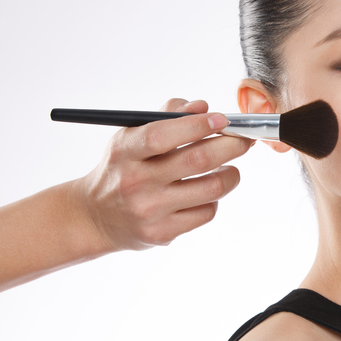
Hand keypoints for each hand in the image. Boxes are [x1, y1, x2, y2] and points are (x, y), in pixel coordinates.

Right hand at [72, 98, 252, 251]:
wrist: (95, 217)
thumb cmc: (122, 168)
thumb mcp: (131, 137)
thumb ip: (166, 117)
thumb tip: (202, 107)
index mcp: (125, 152)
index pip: (162, 135)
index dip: (197, 125)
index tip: (222, 119)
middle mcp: (136, 182)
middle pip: (198, 160)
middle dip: (231, 146)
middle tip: (244, 139)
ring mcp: (150, 211)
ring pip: (212, 188)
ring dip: (231, 174)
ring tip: (230, 167)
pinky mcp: (163, 233)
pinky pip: (207, 212)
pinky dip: (215, 198)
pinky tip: (207, 192)